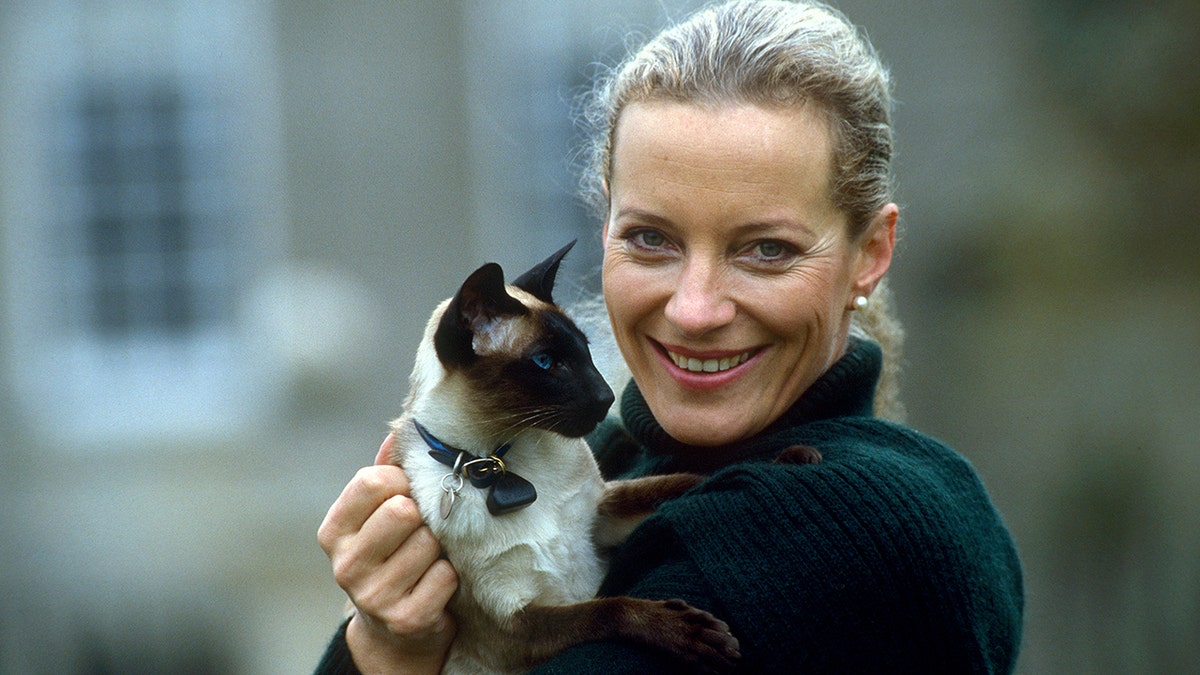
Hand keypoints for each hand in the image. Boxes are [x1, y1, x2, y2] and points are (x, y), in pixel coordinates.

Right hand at [318, 434, 457, 674]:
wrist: (394, 631)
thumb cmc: (391, 556)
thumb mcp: (378, 515)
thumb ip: (387, 473)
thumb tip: (400, 430)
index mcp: (334, 532)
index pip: (373, 480)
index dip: (402, 481)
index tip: (409, 494)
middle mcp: (346, 564)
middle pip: (403, 510)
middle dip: (423, 517)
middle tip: (421, 531)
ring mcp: (372, 596)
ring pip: (428, 542)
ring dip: (439, 548)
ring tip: (428, 559)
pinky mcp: (405, 619)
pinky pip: (445, 574)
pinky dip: (450, 575)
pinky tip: (436, 583)